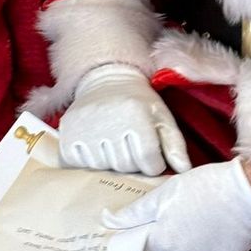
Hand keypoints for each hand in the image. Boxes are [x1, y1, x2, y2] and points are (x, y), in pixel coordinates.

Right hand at [60, 62, 191, 176]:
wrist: (106, 80)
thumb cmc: (139, 103)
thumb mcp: (162, 117)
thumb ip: (175, 145)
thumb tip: (183, 170)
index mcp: (137, 117)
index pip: (149, 162)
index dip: (153, 164)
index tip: (151, 155)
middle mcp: (109, 122)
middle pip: (125, 167)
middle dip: (132, 164)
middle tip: (131, 147)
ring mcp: (85, 129)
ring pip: (102, 168)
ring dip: (110, 163)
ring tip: (113, 144)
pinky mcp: (67, 134)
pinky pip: (78, 164)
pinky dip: (87, 161)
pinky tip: (95, 146)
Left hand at [103, 158, 250, 250]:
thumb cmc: (206, 188)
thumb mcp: (164, 193)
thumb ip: (134, 212)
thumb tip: (108, 221)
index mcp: (159, 244)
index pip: (135, 246)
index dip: (137, 232)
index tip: (142, 221)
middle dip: (158, 237)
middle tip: (171, 214)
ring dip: (178, 245)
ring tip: (192, 220)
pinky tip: (207, 231)